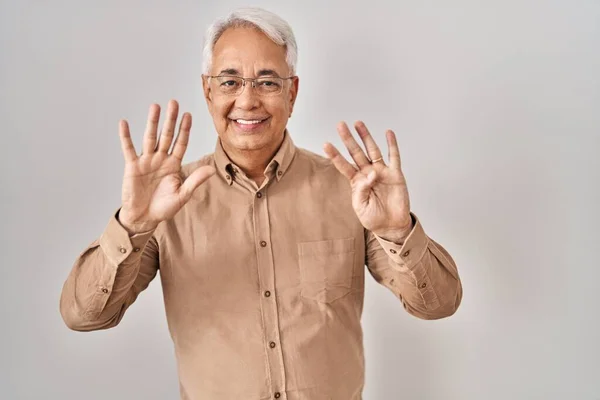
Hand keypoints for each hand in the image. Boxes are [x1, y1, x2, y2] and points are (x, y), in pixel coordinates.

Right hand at [118, 100, 215, 233]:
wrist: (144, 218)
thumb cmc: (164, 207)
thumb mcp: (182, 195)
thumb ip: (195, 181)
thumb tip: (211, 170)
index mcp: (173, 164)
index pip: (181, 143)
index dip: (184, 130)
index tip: (188, 115)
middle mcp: (160, 159)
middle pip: (166, 135)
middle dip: (170, 120)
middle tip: (174, 103)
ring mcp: (146, 161)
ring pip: (150, 138)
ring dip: (152, 122)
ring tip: (155, 106)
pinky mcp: (132, 166)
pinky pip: (129, 149)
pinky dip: (126, 136)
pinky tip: (124, 123)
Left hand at [323, 121, 412, 241]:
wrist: (391, 226)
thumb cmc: (374, 218)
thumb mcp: (361, 207)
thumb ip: (362, 191)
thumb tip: (370, 174)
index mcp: (356, 182)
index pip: (343, 165)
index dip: (335, 155)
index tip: (326, 144)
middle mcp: (368, 173)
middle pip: (356, 152)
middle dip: (348, 139)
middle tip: (340, 125)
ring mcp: (381, 172)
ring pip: (372, 150)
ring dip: (366, 136)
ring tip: (358, 123)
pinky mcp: (395, 174)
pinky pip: (394, 156)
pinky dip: (392, 144)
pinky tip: (388, 133)